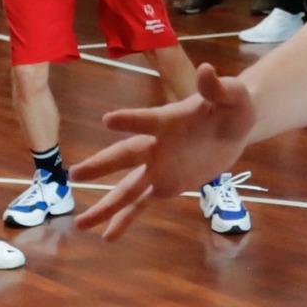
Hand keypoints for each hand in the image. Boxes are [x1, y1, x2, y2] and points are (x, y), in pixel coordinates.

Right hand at [71, 64, 255, 239]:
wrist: (233, 127)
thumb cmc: (231, 106)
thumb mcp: (233, 95)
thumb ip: (218, 87)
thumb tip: (207, 70)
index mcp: (168, 120)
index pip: (147, 119)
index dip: (131, 120)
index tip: (108, 120)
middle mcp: (156, 145)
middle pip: (125, 155)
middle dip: (102, 166)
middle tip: (72, 175)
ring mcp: (157, 167)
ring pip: (127, 188)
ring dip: (105, 205)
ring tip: (80, 223)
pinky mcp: (166, 184)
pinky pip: (141, 203)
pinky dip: (125, 219)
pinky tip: (107, 236)